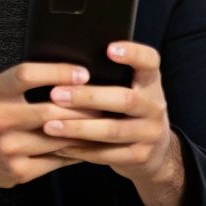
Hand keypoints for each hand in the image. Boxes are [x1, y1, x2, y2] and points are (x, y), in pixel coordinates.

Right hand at [0, 63, 104, 191]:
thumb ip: (23, 82)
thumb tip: (71, 74)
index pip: (29, 75)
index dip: (60, 72)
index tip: (85, 73)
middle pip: (52, 110)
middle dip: (85, 106)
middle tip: (109, 101)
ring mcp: (8, 148)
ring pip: (59, 138)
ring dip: (87, 131)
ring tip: (108, 122)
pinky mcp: (17, 171)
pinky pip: (56, 160)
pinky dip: (77, 151)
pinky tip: (91, 144)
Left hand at [42, 41, 183, 205]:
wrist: (155, 152)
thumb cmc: (130, 113)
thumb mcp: (131, 91)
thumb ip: (110, 79)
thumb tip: (67, 68)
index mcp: (151, 83)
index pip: (150, 62)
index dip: (133, 54)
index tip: (109, 49)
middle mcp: (155, 106)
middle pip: (125, 99)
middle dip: (88, 97)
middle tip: (56, 94)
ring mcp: (150, 133)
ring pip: (113, 130)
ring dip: (78, 127)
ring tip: (49, 125)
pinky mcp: (139, 156)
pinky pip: (106, 154)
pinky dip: (79, 150)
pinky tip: (58, 146)